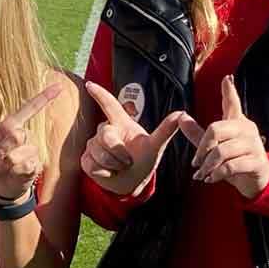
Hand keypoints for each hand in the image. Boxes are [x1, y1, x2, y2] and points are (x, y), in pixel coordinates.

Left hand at [0, 82, 63, 205]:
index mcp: (12, 126)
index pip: (29, 108)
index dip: (44, 97)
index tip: (59, 86)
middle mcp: (25, 135)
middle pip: (16, 134)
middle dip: (1, 149)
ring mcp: (32, 150)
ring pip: (18, 154)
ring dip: (4, 163)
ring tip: (1, 167)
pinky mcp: (35, 165)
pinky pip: (23, 166)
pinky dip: (11, 172)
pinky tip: (11, 173)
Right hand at [80, 81, 183, 196]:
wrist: (133, 183)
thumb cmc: (144, 161)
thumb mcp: (156, 147)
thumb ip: (166, 130)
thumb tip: (182, 113)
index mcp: (122, 123)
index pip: (109, 104)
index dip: (100, 94)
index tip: (89, 84)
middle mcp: (106, 131)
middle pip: (105, 134)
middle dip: (118, 151)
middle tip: (129, 161)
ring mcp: (94, 145)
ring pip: (98, 152)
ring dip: (113, 164)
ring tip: (120, 167)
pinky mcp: (86, 160)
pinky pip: (92, 164)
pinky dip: (104, 173)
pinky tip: (110, 173)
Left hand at [187, 76, 268, 199]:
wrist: (256, 181)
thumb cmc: (234, 160)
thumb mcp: (215, 147)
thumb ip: (198, 133)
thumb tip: (180, 117)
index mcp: (237, 122)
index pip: (232, 103)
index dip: (229, 91)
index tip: (226, 78)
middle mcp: (246, 129)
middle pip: (216, 129)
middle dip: (201, 148)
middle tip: (194, 163)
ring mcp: (253, 145)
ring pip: (221, 151)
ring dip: (207, 166)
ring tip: (200, 174)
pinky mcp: (256, 161)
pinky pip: (231, 166)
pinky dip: (216, 174)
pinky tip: (210, 179)